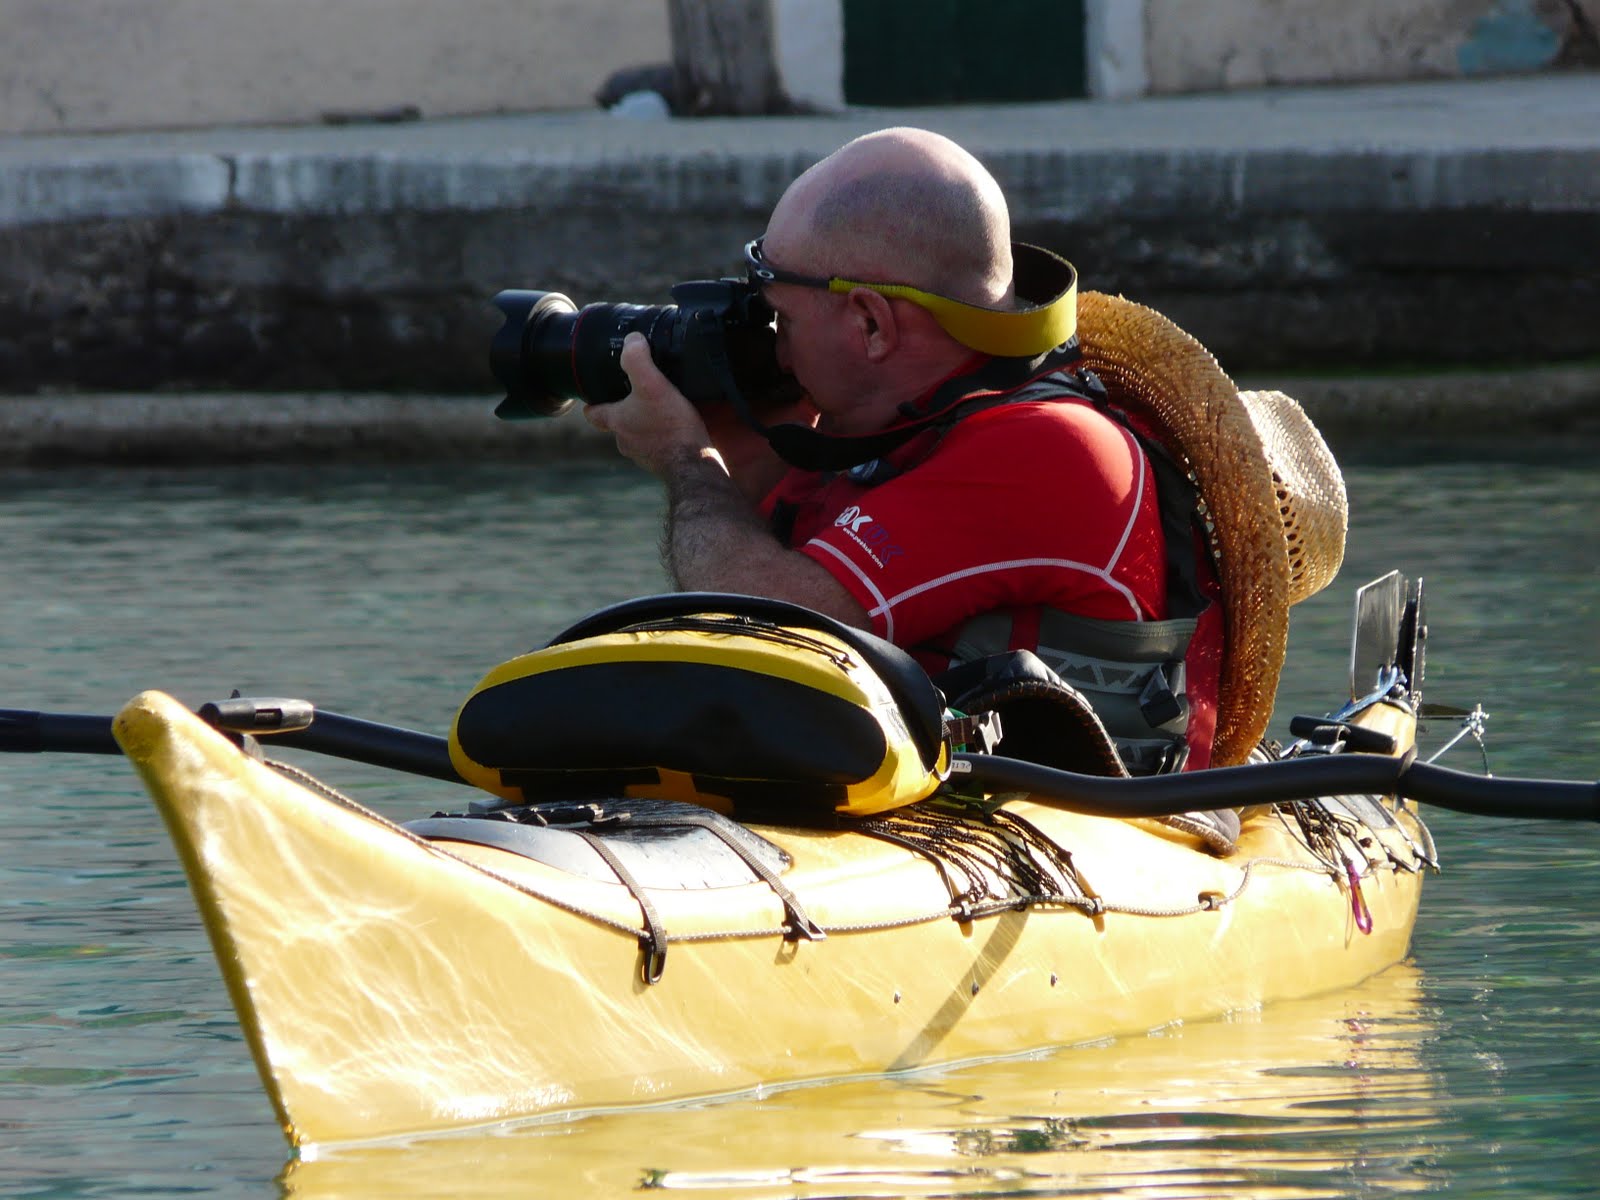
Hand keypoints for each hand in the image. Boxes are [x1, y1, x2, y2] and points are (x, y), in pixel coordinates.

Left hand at [585, 333, 716, 478]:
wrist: (694, 464)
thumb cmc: (671, 427)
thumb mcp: (652, 384)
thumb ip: (637, 359)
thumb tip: (632, 340)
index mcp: (617, 421)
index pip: (593, 412)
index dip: (593, 403)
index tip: (595, 396)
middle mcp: (626, 441)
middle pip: (618, 423)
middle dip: (627, 410)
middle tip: (640, 396)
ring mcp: (644, 455)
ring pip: (639, 436)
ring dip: (648, 425)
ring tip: (664, 411)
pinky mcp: (663, 463)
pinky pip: (659, 447)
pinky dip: (665, 438)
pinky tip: (678, 429)